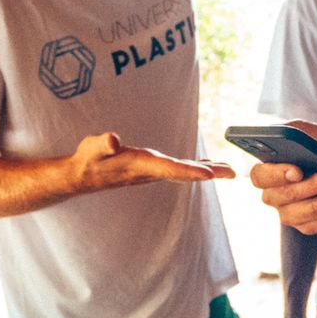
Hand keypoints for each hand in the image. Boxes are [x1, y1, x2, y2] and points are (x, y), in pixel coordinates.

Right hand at [70, 132, 234, 191]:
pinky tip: (208, 166)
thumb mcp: (92, 148)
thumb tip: (112, 141)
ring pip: (185, 172)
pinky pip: (179, 169)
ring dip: (207, 171)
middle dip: (209, 173)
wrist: (83, 176)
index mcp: (141, 165)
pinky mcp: (152, 169)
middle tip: (233, 172)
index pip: (169, 169)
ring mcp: (153, 172)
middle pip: (184, 172)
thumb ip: (102, 144)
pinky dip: (195, 167)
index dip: (190, 171)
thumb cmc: (88, 159)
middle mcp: (151, 172)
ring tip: (229, 170)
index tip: (210, 175)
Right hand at [249, 121, 316, 234]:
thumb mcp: (306, 131)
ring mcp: (290, 215)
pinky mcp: (309, 226)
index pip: (261, 176)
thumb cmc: (315, 146)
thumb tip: (294, 137)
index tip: (297, 171)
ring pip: (314, 211)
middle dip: (316, 186)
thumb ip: (295, 131)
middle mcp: (272, 197)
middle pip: (290, 196)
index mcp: (264, 172)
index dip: (277, 175)